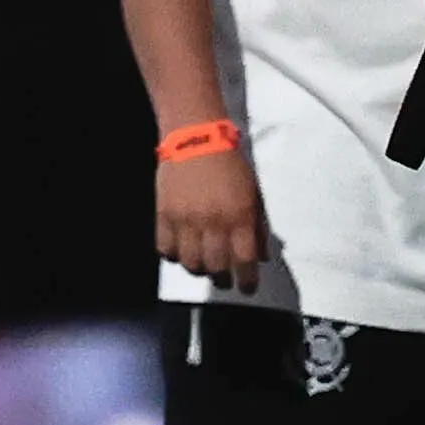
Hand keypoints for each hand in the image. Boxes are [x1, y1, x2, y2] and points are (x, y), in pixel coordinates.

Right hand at [155, 147, 269, 293]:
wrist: (196, 137)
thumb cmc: (229, 163)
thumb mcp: (254, 193)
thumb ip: (259, 227)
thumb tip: (261, 256)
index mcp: (239, 216)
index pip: (245, 261)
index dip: (247, 281)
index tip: (246, 287)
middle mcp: (213, 221)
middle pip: (216, 267)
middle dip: (222, 279)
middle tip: (223, 279)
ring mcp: (186, 219)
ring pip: (190, 262)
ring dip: (198, 270)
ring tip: (202, 266)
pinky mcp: (164, 213)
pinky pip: (165, 248)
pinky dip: (173, 256)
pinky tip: (180, 250)